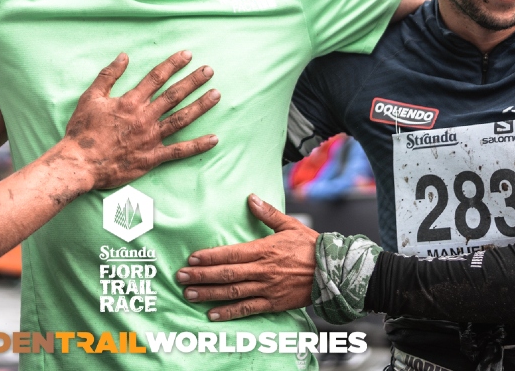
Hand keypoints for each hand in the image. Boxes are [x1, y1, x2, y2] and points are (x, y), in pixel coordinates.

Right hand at [61, 51, 219, 188]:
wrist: (80, 163)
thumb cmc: (82, 131)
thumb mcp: (90, 97)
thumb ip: (108, 75)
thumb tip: (123, 56)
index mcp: (130, 102)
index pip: (156, 78)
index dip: (173, 64)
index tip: (187, 55)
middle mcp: (144, 117)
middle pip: (174, 95)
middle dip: (193, 81)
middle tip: (209, 70)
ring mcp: (151, 138)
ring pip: (181, 119)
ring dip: (200, 106)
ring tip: (216, 95)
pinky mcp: (152, 158)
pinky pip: (179, 151)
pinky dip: (197, 145)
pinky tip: (214, 139)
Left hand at [175, 194, 318, 320]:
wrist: (334, 272)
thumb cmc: (312, 248)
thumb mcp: (290, 225)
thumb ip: (268, 213)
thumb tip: (251, 198)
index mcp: (264, 250)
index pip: (230, 253)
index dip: (209, 257)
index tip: (192, 258)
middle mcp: (262, 270)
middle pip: (226, 274)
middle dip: (201, 276)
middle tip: (181, 277)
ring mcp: (267, 288)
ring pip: (233, 292)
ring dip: (209, 294)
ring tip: (190, 294)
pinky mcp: (273, 303)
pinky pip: (248, 309)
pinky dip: (229, 313)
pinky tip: (213, 315)